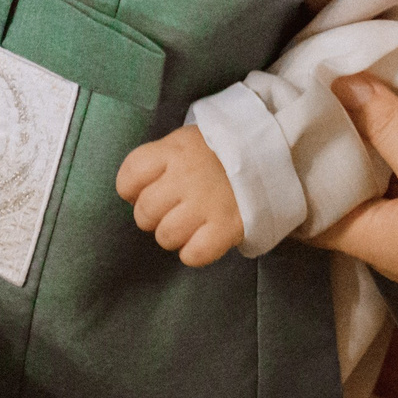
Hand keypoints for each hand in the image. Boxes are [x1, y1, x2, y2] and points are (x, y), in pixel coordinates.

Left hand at [117, 125, 244, 266]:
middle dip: (150, 216)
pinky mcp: (228, 227)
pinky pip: (194, 254)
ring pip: (166, 236)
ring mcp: (208, 203)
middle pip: (145, 211)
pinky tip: (200, 240)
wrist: (268, 157)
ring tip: (186, 225)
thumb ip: (158, 162)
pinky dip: (193, 253)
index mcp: (174, 151)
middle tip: (168, 210)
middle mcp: (187, 176)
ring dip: (171, 236)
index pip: (130, 175)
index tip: (141, 190)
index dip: (129, 189)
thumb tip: (132, 193)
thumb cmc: (216, 153)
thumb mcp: (184, 143)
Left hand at [313, 74, 397, 378]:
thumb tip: (344, 84)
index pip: (305, 203)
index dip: (294, 166)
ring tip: (386, 98)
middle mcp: (383, 242)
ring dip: (391, 146)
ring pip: (391, 185)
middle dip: (346, 143)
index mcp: (362, 234)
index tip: (290, 124)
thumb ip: (388, 125)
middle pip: (349, 187)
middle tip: (338, 97)